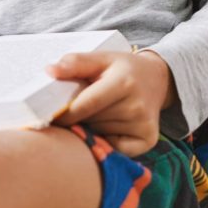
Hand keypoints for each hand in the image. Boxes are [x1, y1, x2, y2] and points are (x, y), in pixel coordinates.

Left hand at [46, 49, 176, 156]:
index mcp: (124, 83)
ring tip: (99, 113)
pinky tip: (109, 126)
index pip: (87, 104)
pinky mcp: (148, 140)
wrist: (157, 79)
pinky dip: (105, 141)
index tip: (50, 116)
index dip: (66, 113)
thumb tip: (50, 71)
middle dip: (79, 118)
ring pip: (100, 134)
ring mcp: (143, 125)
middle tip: (80, 108)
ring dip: (92, 127)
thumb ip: (76, 63)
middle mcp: (137, 106)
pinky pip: (114, 149)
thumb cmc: (123, 69)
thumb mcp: (102, 58)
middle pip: (92, 121)